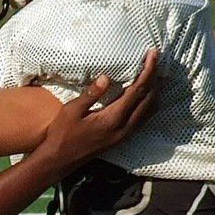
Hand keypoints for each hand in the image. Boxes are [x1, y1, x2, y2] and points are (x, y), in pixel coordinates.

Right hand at [32, 50, 159, 180]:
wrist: (60, 160)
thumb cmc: (62, 134)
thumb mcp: (71, 111)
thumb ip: (91, 94)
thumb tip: (105, 77)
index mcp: (113, 119)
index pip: (138, 91)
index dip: (148, 71)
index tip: (152, 54)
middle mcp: (124, 128)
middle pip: (150, 99)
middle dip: (154, 78)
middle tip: (153, 59)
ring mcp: (125, 135)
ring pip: (150, 110)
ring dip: (154, 90)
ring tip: (150, 73)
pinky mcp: (123, 137)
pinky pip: (144, 118)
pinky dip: (148, 102)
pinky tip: (142, 93)